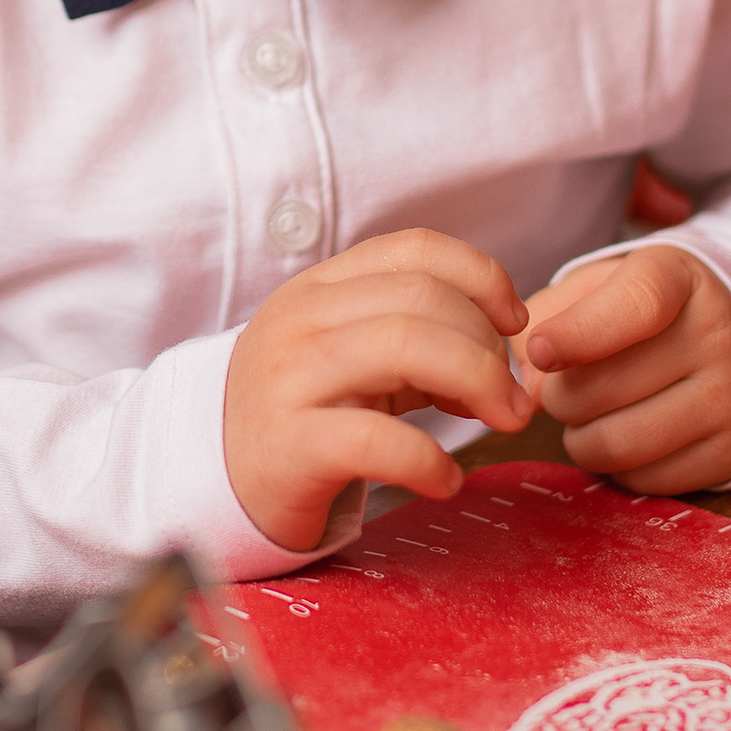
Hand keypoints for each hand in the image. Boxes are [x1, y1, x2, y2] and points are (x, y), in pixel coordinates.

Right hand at [225, 229, 533, 551]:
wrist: (215, 477)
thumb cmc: (304, 414)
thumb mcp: (351, 355)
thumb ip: (416, 334)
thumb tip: (502, 347)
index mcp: (320, 287)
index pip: (415, 249)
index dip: (483, 277)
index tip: (515, 323)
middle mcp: (301, 321)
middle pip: (423, 298)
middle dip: (489, 346)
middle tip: (513, 398)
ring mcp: (290, 380)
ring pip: (405, 348)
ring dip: (478, 385)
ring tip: (500, 424)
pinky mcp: (290, 448)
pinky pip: (378, 441)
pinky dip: (430, 462)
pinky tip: (445, 482)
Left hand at [518, 246, 730, 492]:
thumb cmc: (641, 314)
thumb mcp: (594, 286)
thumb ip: (548, 319)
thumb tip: (532, 393)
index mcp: (678, 279)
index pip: (635, 306)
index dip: (577, 334)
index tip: (541, 350)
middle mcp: (716, 335)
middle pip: (602, 389)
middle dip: (560, 396)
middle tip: (567, 387)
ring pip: (617, 445)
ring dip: (580, 438)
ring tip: (591, 415)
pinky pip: (642, 480)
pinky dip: (616, 466)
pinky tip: (627, 434)